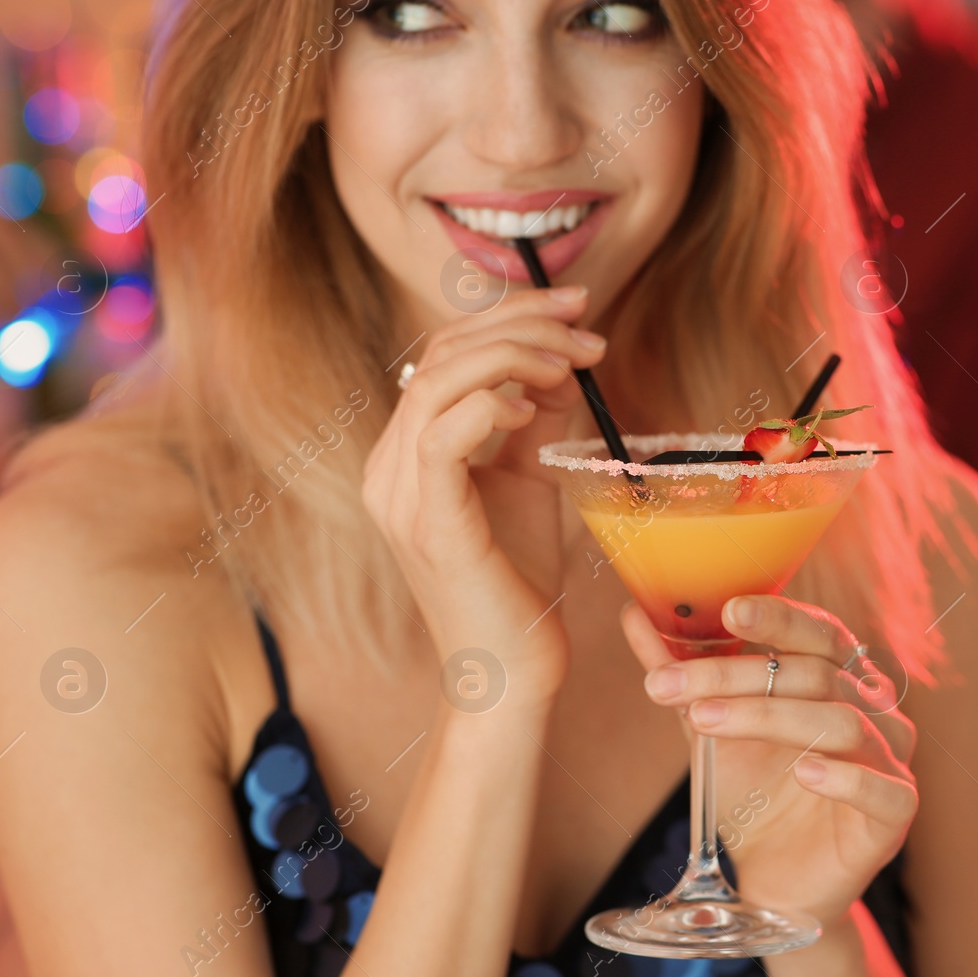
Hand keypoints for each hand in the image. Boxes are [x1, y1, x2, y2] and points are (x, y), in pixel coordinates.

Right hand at [362, 286, 605, 707]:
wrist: (513, 669)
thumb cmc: (518, 581)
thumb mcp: (529, 480)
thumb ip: (534, 421)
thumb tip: (560, 362)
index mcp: (409, 451)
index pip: (445, 352)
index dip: (510, 315)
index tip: (577, 307)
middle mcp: (390, 466)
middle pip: (439, 354)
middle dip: (520, 324)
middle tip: (586, 329)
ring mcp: (400, 496)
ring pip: (435, 382)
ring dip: (512, 356)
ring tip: (571, 363)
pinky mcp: (428, 525)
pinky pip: (439, 438)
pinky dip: (486, 406)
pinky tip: (529, 408)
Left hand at [623, 595, 917, 926]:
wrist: (773, 882)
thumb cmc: (753, 795)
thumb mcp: (709, 729)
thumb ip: (682, 673)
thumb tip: (635, 614)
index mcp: (838, 677)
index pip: (816, 631)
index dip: (777, 617)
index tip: (726, 610)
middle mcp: (874, 709)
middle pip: (816, 674)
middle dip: (738, 675)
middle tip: (671, 683)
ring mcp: (890, 759)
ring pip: (843, 722)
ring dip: (768, 717)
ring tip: (704, 721)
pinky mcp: (895, 812)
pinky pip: (882, 787)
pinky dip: (843, 777)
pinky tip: (803, 772)